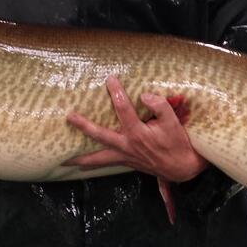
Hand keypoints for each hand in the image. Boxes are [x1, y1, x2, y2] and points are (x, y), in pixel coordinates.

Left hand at [64, 76, 207, 182]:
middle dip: (84, 126)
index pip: (123, 109)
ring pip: (99, 158)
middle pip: (100, 135)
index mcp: (138, 133)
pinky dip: (92, 165)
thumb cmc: (178, 142)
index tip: (110, 78)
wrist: (182, 167)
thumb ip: (160, 106)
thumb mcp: (173, 121)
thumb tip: (144, 96)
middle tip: (69, 116)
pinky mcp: (126, 162)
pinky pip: (105, 164)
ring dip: (81, 158)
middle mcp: (127, 146)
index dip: (116, 92)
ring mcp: (125, 156)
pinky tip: (82, 165)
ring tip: (64, 159)